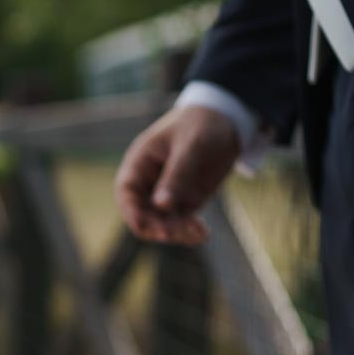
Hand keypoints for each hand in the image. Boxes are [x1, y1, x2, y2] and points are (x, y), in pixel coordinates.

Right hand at [114, 105, 243, 245]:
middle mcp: (149, 182)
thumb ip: (176, 175)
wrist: (226, 120)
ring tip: (198, 232)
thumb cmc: (202, 125)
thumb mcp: (191, 146)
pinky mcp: (186, 201)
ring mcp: (168, 194)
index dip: (133, 212)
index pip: (127, 193)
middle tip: (182, 229)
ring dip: (176, 232)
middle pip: (143, 214)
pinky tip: (202, 233)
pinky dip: (190, 231)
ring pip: (162, 223)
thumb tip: (161, 205)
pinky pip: (182, 223)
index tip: (147, 226)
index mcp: (141, 163)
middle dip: (158, 226)